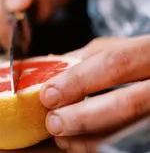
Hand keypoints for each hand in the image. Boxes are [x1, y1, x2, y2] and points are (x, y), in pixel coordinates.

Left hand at [39, 36, 149, 151]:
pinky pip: (135, 143)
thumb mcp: (122, 46)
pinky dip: (104, 145)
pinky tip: (81, 144)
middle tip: (53, 122)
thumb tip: (55, 67)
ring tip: (62, 137)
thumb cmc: (143, 58)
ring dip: (91, 138)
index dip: (78, 80)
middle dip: (83, 116)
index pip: (114, 64)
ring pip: (132, 130)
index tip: (48, 94)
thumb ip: (91, 55)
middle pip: (126, 104)